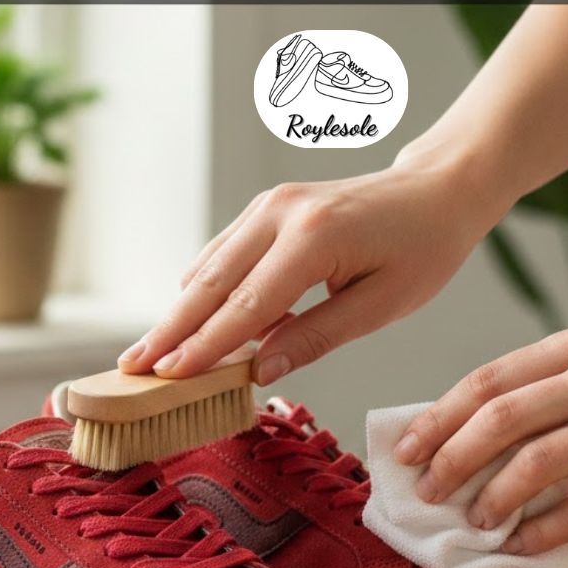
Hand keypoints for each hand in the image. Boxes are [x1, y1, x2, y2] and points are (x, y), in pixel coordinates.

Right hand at [117, 150, 507, 384]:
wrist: (435, 190)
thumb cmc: (422, 248)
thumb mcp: (384, 304)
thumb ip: (319, 336)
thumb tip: (260, 370)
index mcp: (313, 237)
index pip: (247, 305)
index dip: (205, 346)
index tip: (168, 377)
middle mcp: (279, 213)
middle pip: (209, 282)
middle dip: (169, 330)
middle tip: (132, 369)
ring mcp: (268, 206)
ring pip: (207, 267)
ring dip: (178, 313)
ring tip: (148, 354)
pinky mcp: (265, 209)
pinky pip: (223, 255)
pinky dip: (203, 291)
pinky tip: (192, 325)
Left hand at [396, 322, 567, 554]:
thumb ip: (545, 387)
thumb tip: (462, 433)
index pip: (489, 378)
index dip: (439, 416)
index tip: (405, 448)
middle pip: (503, 417)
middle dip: (452, 458)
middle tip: (426, 489)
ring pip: (539, 462)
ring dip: (493, 497)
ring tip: (473, 521)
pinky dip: (543, 530)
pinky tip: (520, 544)